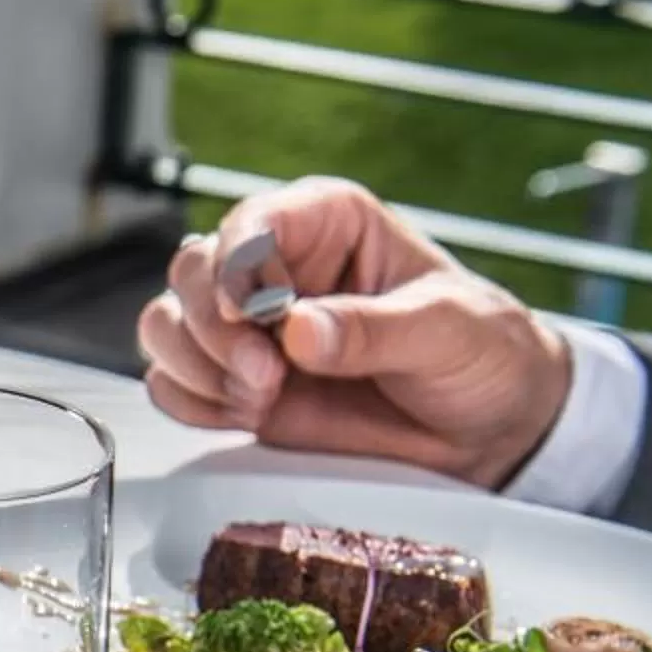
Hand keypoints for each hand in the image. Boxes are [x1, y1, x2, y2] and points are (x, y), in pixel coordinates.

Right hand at [138, 177, 572, 489]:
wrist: (485, 432)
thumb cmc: (481, 357)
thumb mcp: (447, 331)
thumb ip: (374, 330)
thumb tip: (300, 330)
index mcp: (329, 224)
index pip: (254, 219)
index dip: (236, 262)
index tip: (250, 310)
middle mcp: (277, 269)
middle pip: (192, 272)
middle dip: (212, 329)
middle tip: (266, 377)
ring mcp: (248, 329)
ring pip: (166, 326)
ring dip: (197, 368)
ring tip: (261, 399)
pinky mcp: (233, 384)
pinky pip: (170, 384)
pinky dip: (192, 405)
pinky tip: (246, 415)